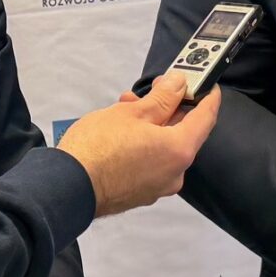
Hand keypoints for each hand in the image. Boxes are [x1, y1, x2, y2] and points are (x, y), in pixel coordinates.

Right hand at [59, 74, 221, 215]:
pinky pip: (150, 162)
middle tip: (156, 88)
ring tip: (128, 106)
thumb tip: (179, 85)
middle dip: (170, 108)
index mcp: (179, 151)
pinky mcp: (139, 193)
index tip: (206, 83)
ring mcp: (157, 186)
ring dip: (152, 124)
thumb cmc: (99, 147)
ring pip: (163, 147)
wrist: (68, 187)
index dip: (207, 96)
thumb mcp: (132, 112)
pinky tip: (122, 130)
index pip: (206, 118)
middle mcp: (175, 173)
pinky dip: (143, 144)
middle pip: (183, 133)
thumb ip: (162, 97)